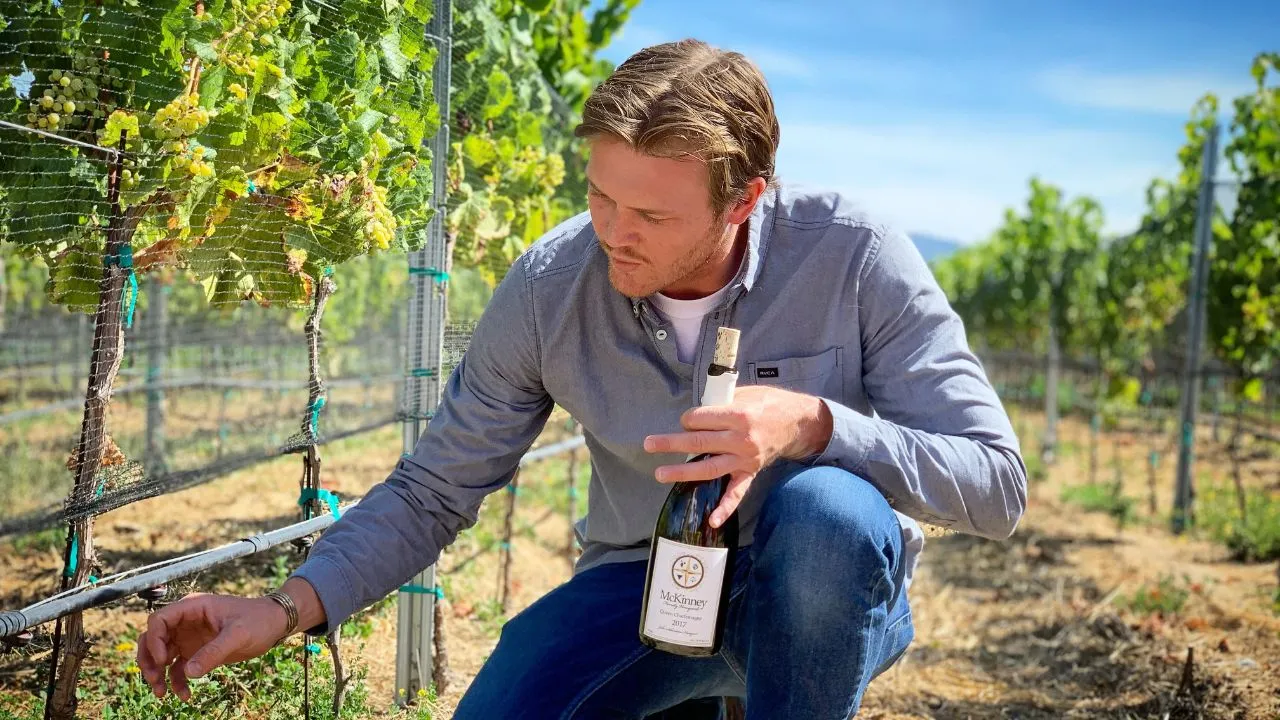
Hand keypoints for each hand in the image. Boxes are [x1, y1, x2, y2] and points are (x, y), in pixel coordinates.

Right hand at [135, 592, 288, 700]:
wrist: (275, 623)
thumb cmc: (258, 619)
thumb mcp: (238, 634)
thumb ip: (214, 651)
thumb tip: (189, 672)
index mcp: (193, 608)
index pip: (159, 620)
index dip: (154, 640)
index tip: (163, 660)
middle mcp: (186, 622)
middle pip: (153, 639)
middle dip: (149, 660)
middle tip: (155, 680)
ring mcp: (189, 637)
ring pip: (161, 655)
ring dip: (157, 674)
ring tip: (162, 694)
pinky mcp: (196, 652)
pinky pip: (178, 668)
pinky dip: (177, 682)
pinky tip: (185, 695)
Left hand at [643, 385, 832, 527]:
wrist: (798, 423)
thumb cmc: (769, 404)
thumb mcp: (747, 393)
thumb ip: (721, 402)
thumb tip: (695, 412)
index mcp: (738, 415)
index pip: (701, 419)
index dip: (688, 418)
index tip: (685, 420)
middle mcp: (741, 440)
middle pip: (699, 442)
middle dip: (671, 443)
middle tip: (649, 444)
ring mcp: (745, 460)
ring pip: (709, 468)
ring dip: (683, 472)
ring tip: (660, 473)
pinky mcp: (750, 473)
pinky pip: (737, 493)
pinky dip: (725, 508)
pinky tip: (711, 521)